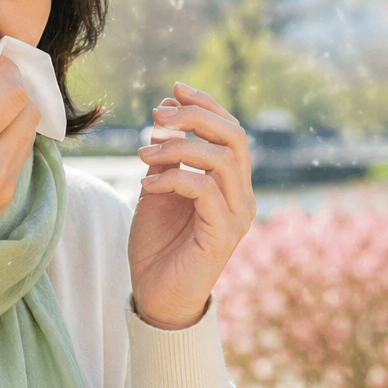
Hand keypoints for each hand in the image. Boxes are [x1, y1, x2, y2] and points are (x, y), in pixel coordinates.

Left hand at [128, 83, 255, 329]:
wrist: (155, 297)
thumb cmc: (158, 246)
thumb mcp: (158, 190)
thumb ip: (166, 158)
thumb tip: (164, 116)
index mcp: (232, 184)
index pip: (231, 131)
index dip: (205, 105)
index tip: (172, 90)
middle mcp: (242, 197)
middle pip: (235, 137)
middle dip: (195, 116)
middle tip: (157, 116)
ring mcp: (237, 216)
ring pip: (223, 159)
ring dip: (180, 147)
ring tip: (144, 152)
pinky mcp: (224, 235)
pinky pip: (204, 190)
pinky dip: (172, 179)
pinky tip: (145, 186)